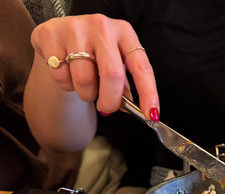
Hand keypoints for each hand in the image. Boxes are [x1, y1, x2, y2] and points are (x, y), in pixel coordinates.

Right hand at [30, 14, 159, 119]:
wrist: (59, 33)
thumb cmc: (93, 50)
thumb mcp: (114, 60)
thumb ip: (125, 84)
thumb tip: (138, 109)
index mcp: (124, 33)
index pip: (142, 67)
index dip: (148, 93)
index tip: (151, 114)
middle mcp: (102, 27)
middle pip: (112, 74)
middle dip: (110, 100)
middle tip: (107, 108)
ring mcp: (75, 29)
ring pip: (84, 79)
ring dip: (86, 94)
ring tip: (85, 86)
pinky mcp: (51, 35)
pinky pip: (61, 76)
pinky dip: (66, 85)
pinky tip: (67, 72)